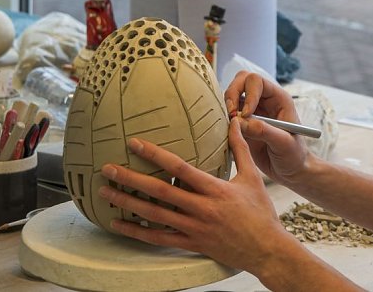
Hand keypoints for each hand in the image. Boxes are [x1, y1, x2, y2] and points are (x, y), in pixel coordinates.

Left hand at [98, 119, 300, 274]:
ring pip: (154, 215)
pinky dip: (137, 231)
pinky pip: (159, 238)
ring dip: (128, 203)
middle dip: (131, 179)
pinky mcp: (191, 244)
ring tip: (106, 193)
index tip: (135, 144)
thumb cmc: (260, 212)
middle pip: (159, 191)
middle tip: (107, 169)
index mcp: (215, 189)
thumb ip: (240, 149)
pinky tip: (119, 224)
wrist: (266, 249)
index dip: (155, 154)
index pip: (179, 168)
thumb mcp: (253, 177)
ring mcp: (194, 228)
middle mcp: (201, 209)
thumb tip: (236, 123)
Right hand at [224, 71, 310, 185]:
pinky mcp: (242, 124)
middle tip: (230, 114)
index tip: (246, 115)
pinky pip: (227, 113)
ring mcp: (252, 111)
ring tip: (229, 126)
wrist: (291, 171)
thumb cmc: (294, 156)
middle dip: (232, 93)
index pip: (257, 81)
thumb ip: (264, 131)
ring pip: (232, 95)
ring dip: (225, 107)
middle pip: (241, 81)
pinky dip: (222, 119)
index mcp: (278, 98)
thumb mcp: (284, 144)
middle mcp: (264, 100)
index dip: (248, 94)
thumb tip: (240, 121)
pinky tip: (226, 133)